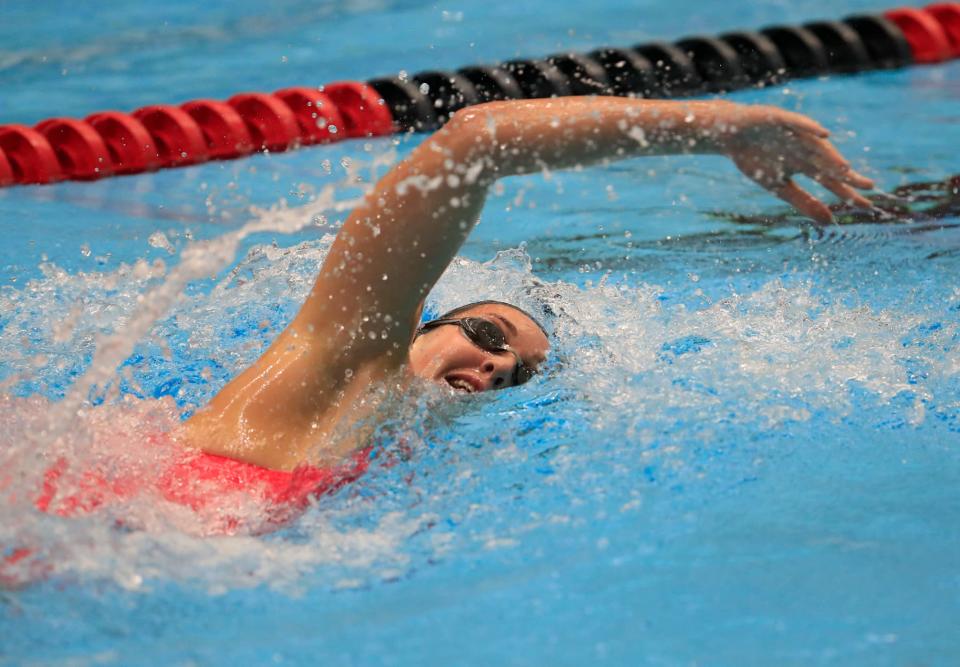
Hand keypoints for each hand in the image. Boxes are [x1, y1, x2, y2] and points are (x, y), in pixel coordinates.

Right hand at [718, 105, 873, 223]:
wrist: (729, 134)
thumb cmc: (753, 158)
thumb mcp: (778, 187)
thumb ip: (804, 203)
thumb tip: (831, 222)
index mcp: (806, 165)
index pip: (832, 182)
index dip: (849, 193)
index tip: (868, 207)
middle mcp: (806, 149)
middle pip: (830, 164)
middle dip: (848, 176)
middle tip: (869, 187)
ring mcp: (795, 134)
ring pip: (817, 146)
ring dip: (831, 157)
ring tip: (845, 169)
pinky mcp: (780, 119)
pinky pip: (798, 123)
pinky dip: (810, 128)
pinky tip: (824, 135)